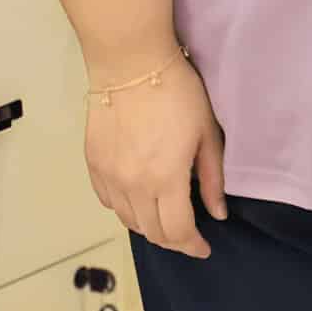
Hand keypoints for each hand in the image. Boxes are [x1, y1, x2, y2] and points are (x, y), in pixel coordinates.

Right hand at [84, 56, 227, 258]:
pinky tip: (138, 198)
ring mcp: (110, 176)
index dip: (193, 245)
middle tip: (188, 233)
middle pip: (152, 231)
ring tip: (165, 217)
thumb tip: (217, 212)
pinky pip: (108, 200)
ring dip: (149, 226)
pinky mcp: (93, 164)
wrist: (131, 63)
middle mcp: (133, 185)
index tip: (203, 247)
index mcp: (165, 179)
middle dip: (173, 239)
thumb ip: (212, 178)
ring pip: (128, 220)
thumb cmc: (176, 92)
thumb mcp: (207, 133)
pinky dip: (125, 208)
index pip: (178, 231)